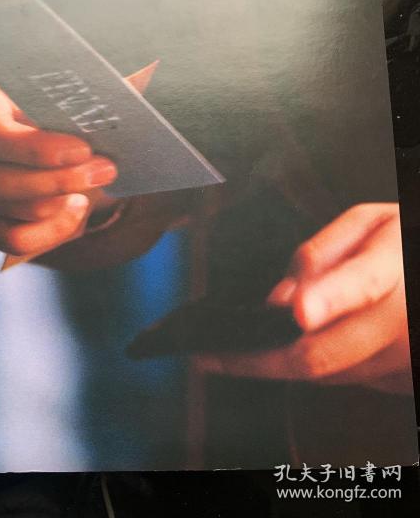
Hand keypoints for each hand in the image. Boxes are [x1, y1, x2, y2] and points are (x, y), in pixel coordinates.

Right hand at [0, 83, 116, 258]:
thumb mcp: (24, 90)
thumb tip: (127, 88)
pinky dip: (56, 229)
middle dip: (69, 179)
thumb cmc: (12, 100)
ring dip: (69, 200)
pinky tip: (77, 206)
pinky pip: (20, 240)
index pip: (0, 142)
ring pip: (27, 213)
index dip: (42, 150)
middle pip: (17, 186)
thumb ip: (62, 98)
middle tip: (106, 168)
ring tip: (95, 179)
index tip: (82, 148)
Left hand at [197, 203, 413, 394]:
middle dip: (257, 360)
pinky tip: (282, 350)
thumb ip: (324, 255)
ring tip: (230, 355)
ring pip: (325, 375)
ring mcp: (403, 361)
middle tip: (207, 357)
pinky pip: (341, 379)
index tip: (297, 309)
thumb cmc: (402, 243)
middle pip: (322, 354)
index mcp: (394, 269)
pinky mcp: (399, 382)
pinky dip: (307, 364)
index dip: (328, 298)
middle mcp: (403, 324)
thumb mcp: (370, 225)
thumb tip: (281, 297)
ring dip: (274, 365)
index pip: (360, 286)